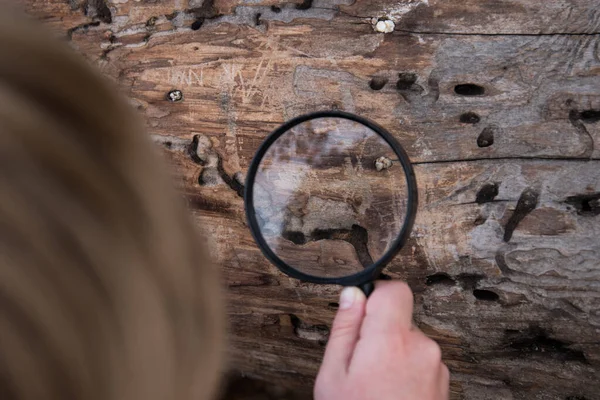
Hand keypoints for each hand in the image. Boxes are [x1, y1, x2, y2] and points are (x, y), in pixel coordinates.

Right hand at [315, 281, 448, 399]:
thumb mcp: (333, 375)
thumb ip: (345, 329)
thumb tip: (352, 295)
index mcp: (391, 340)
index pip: (395, 290)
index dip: (376, 295)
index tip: (362, 313)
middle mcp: (422, 348)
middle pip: (400, 319)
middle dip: (379, 333)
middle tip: (360, 366)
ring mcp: (437, 367)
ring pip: (410, 343)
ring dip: (394, 355)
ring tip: (376, 387)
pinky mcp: (444, 384)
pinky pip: (422, 363)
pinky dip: (407, 372)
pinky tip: (391, 394)